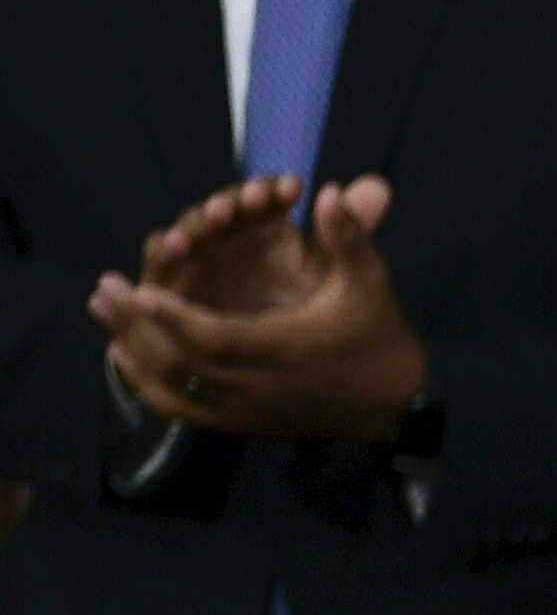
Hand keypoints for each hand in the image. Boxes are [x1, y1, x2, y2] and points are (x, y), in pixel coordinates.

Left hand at [89, 177, 426, 439]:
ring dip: (134, 349)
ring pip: (176, 387)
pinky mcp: (243, 423)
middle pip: (183, 363)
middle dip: (138, 325)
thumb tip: (332, 191)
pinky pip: (184, 410)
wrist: (394, 406)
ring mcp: (248, 410)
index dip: (177, 318)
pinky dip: (148, 385)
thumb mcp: (370, 283)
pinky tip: (123, 358)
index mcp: (288, 351)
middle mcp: (260, 387)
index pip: (218, 340)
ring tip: (104, 312)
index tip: (143, 289)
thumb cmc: (376, 336)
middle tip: (106, 289)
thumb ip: (349, 237)